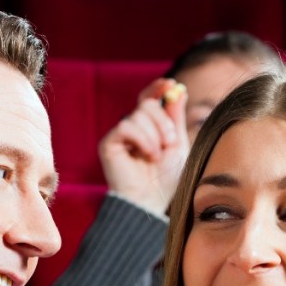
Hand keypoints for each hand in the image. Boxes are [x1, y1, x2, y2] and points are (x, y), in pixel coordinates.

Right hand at [98, 78, 188, 214]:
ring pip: (137, 115)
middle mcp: (131, 129)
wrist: (151, 202)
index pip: (149, 98)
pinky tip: (147, 155)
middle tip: (170, 141)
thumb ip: (175, 117)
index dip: (158, 88)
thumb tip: (177, 89)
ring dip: (154, 135)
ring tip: (156, 157)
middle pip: (146, 104)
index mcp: (147, 127)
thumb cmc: (165, 179)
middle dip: (163, 120)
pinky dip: (142, 139)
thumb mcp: (177, 145)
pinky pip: (125, 127)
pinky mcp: (108, 144)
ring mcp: (119, 136)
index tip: (171, 84)